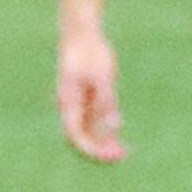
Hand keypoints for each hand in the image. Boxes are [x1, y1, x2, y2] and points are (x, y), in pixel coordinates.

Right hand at [56, 31, 124, 162]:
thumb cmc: (91, 53)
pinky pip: (92, 122)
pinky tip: (117, 139)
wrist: (82, 34)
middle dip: (99, 150)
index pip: (76, 135)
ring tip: (123, 153)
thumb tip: (115, 127)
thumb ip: (107, 102)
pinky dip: (103, 132)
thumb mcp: (102, 77)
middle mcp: (70, 107)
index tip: (109, 155)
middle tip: (121, 157)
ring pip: (87, 131)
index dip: (92, 149)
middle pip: (81, 137)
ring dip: (102, 143)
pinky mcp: (85, 98)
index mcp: (69, 103)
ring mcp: (77, 103)